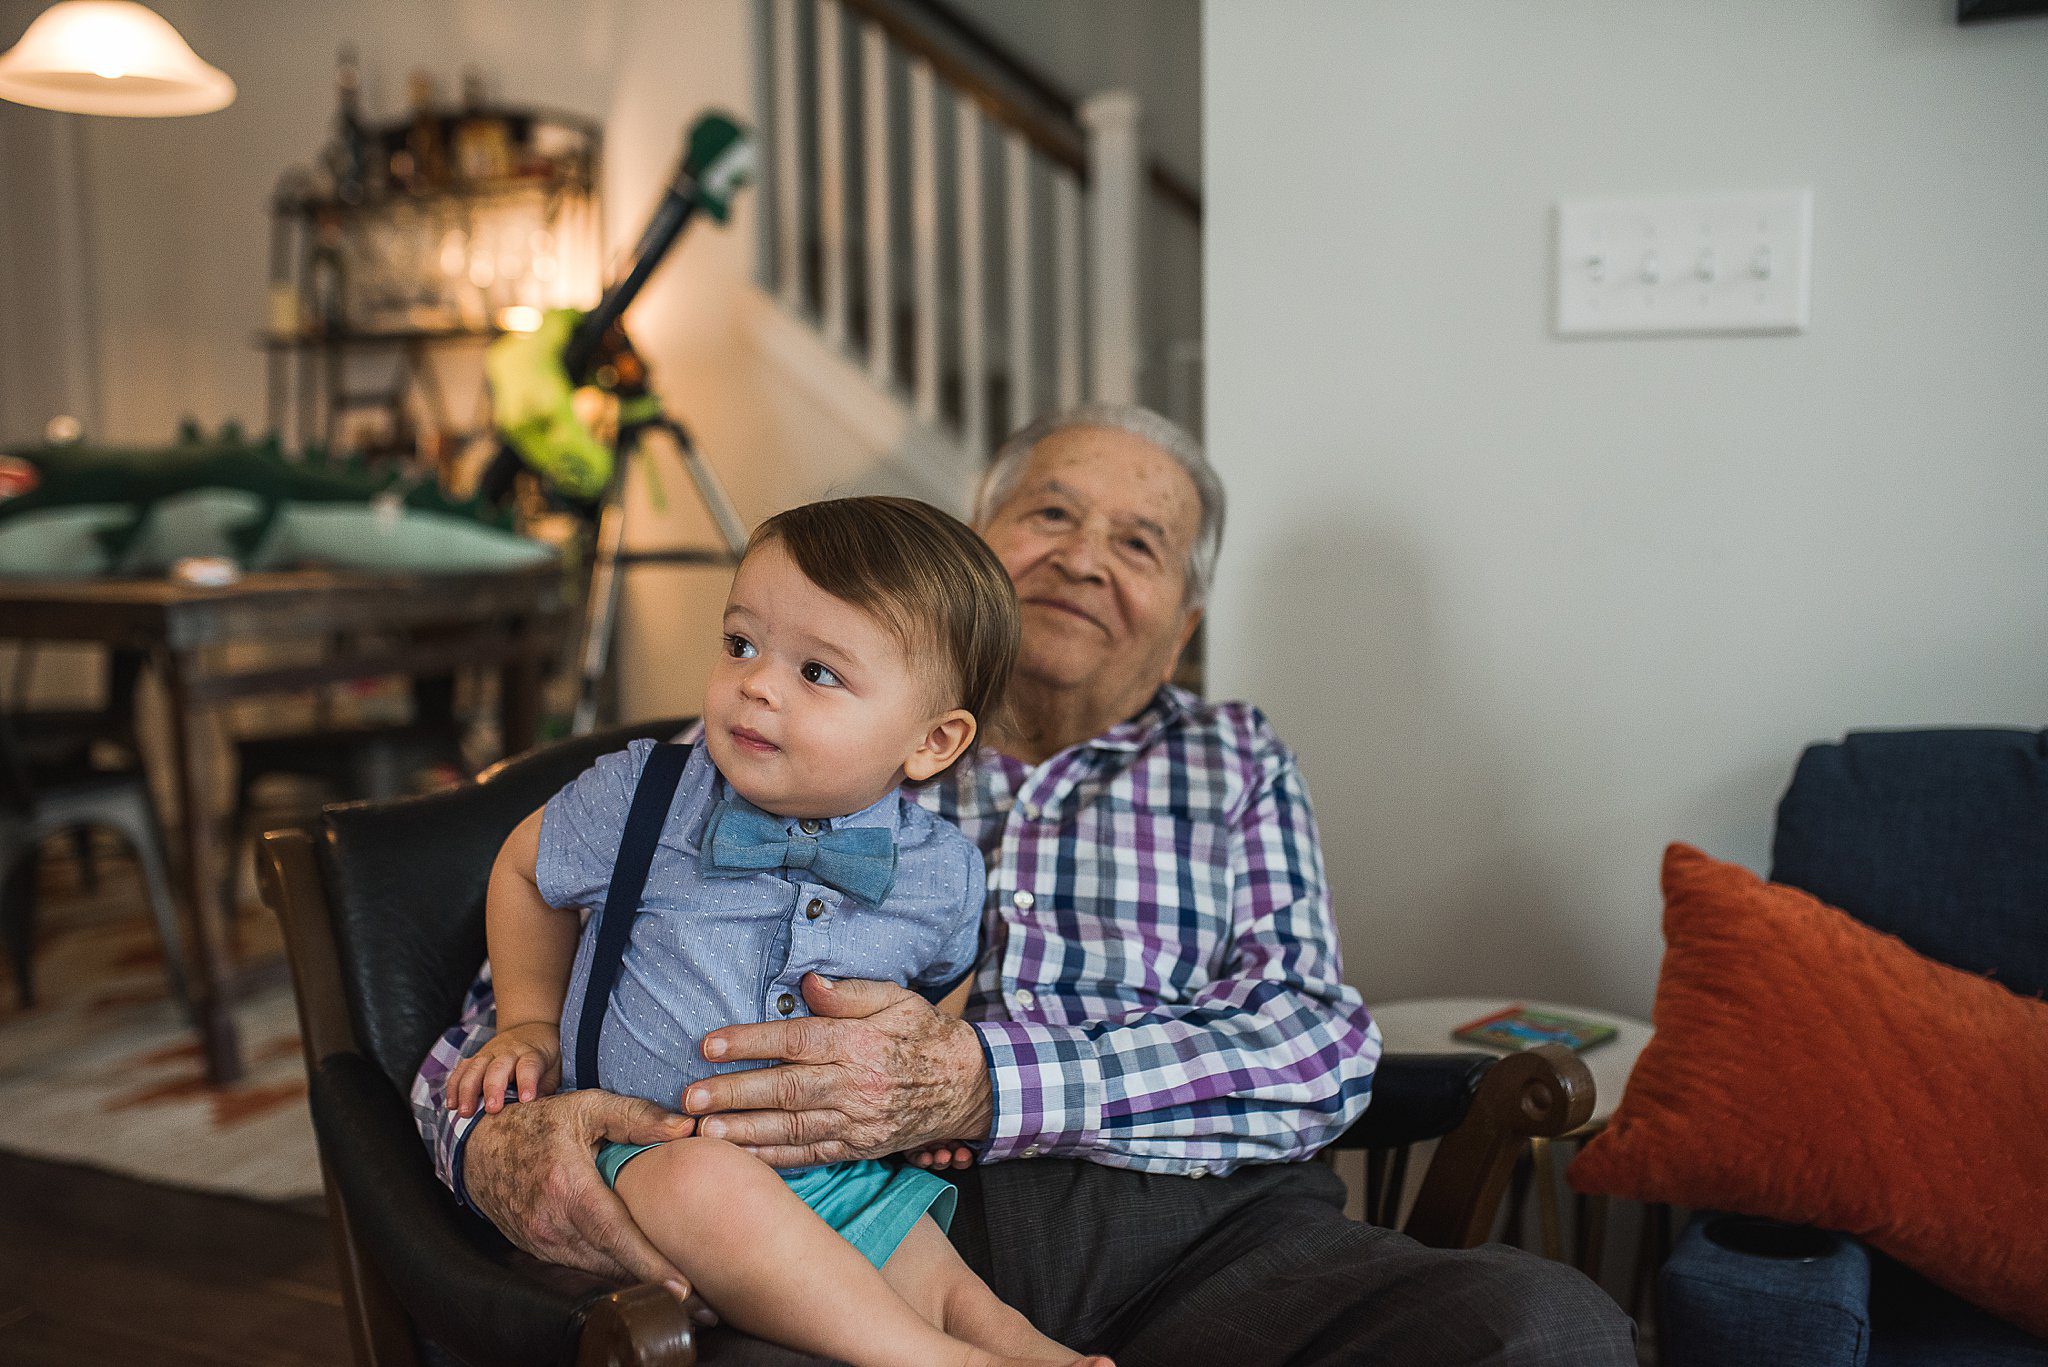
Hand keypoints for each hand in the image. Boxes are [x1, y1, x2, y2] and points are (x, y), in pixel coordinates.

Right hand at [447, 1020, 561, 1115]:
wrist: (530, 1027)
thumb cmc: (544, 1055)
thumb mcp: (555, 1068)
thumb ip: (546, 1087)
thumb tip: (536, 1110)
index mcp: (531, 1054)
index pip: (529, 1066)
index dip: (527, 1082)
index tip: (526, 1099)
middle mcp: (508, 1052)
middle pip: (498, 1068)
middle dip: (493, 1089)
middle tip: (491, 1110)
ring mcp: (489, 1053)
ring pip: (475, 1068)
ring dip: (467, 1090)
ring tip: (464, 1112)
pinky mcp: (476, 1057)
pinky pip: (461, 1070)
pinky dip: (454, 1086)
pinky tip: (451, 1104)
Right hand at [463, 1089, 715, 1323]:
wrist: (478, 1147)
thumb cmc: (538, 1122)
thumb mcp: (587, 1106)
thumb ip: (637, 1116)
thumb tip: (685, 1129)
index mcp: (568, 1187)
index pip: (616, 1236)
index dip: (650, 1265)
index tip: (684, 1288)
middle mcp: (552, 1223)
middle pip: (612, 1264)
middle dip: (656, 1285)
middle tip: (703, 1305)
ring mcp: (541, 1242)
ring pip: (598, 1271)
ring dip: (636, 1285)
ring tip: (680, 1297)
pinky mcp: (537, 1250)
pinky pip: (581, 1267)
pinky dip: (611, 1273)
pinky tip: (639, 1277)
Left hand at [683, 974, 993, 1168]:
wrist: (968, 1085)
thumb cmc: (924, 1034)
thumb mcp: (895, 999)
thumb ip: (849, 994)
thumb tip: (807, 983)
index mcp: (862, 1042)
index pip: (797, 1039)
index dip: (750, 1042)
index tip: (709, 1045)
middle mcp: (857, 1084)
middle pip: (786, 1089)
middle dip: (733, 1094)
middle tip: (689, 1099)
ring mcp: (858, 1121)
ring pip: (793, 1128)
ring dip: (745, 1132)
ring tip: (704, 1134)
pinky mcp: (859, 1147)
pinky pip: (811, 1156)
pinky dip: (775, 1160)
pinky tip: (743, 1158)